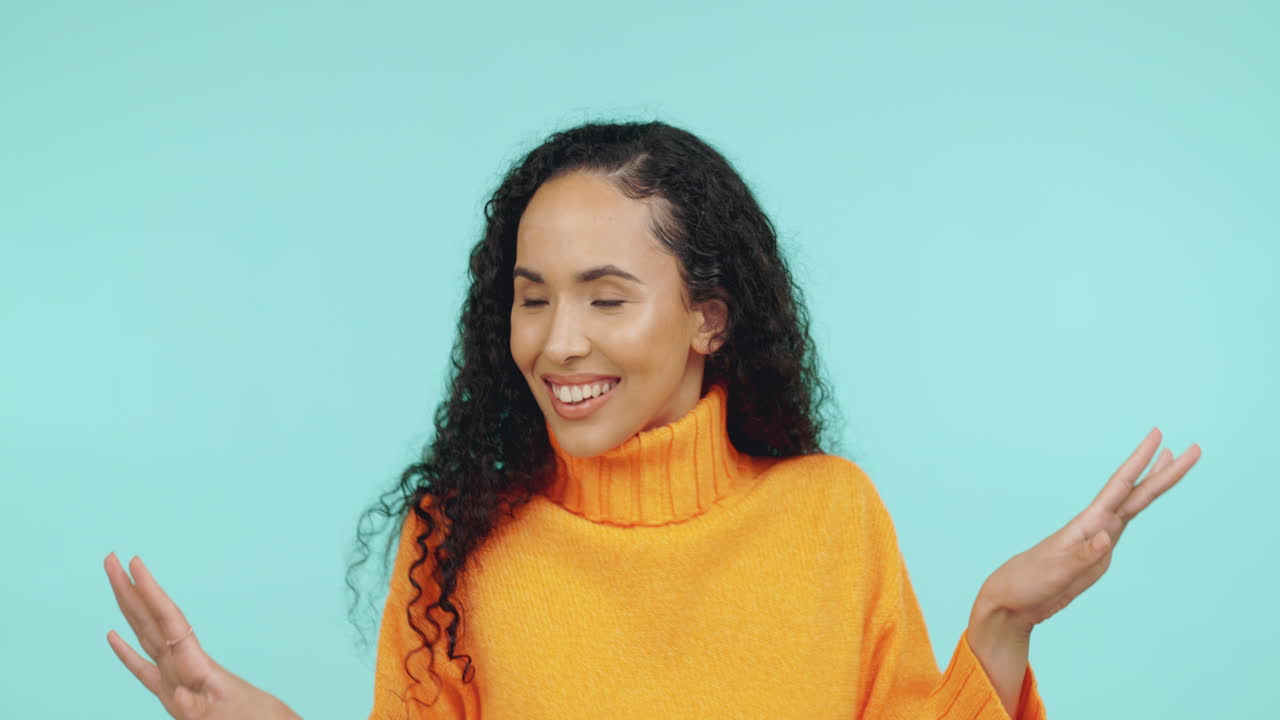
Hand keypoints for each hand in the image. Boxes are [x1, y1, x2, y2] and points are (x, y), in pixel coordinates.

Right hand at [103, 553, 300, 719]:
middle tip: (111, 557)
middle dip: (129, 589)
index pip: (167, 619)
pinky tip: (112, 634)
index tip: (134, 563)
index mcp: (194, 663)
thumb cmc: (247, 717)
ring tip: (114, 581)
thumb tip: (178, 697)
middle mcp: (181, 662)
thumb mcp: (221, 715)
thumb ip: (196, 707)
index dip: (149, 591)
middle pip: (150, 618)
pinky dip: (126, 650)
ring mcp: (174, 674)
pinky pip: (143, 667)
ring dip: (127, 608)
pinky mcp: (170, 691)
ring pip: (145, 633)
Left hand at [976, 428, 1202, 630]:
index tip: (1158, 436)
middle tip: (1194, 448)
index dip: (1140, 461)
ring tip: (1174, 461)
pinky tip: (1144, 497)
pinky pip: (1126, 524)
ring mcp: (1099, 538)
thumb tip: (1109, 535)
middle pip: (1137, 492)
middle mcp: (1096, 525)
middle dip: (1164, 471)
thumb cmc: (1028, 582)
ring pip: (1134, 504)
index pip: (1120, 485)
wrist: (1013, 601)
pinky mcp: (1099, 554)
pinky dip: (1139, 507)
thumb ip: (1083, 555)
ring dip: (1155, 484)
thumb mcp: (1056, 571)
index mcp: (1087, 524)